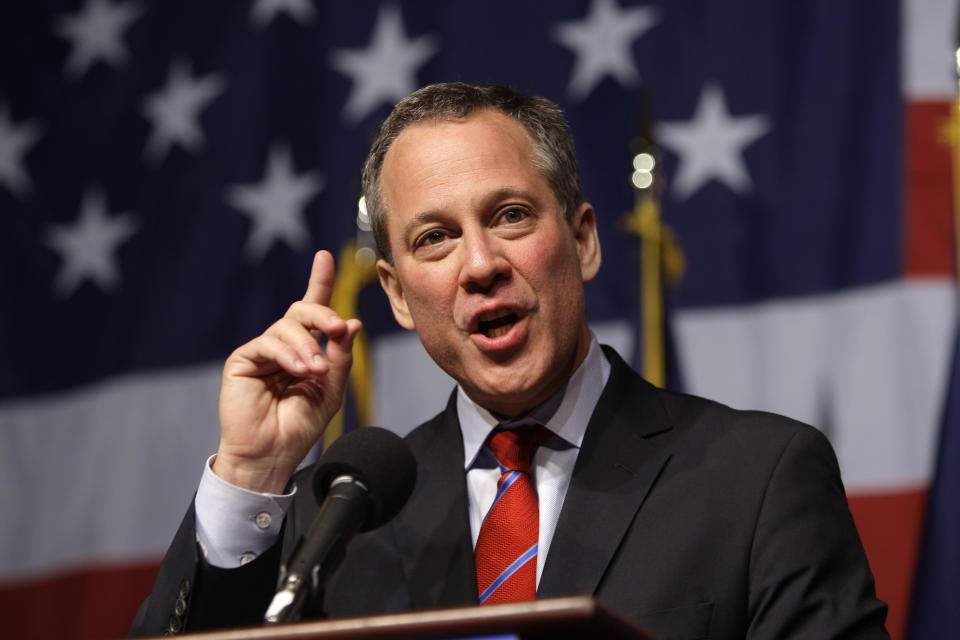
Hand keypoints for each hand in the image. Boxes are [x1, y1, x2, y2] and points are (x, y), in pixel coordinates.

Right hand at [213, 250, 361, 492]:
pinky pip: (269, 343)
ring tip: (315, 370)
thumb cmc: (300, 425)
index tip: (325, 257)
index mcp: (305, 350)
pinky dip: (289, 354)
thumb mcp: (330, 389)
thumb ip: (341, 356)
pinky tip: (300, 370)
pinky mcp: (243, 359)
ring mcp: (262, 351)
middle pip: (302, 311)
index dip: (319, 281)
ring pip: (287, 327)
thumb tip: (352, 323)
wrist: (272, 453)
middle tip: (338, 328)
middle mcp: (283, 345)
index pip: (313, 311)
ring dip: (307, 346)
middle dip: (323, 314)